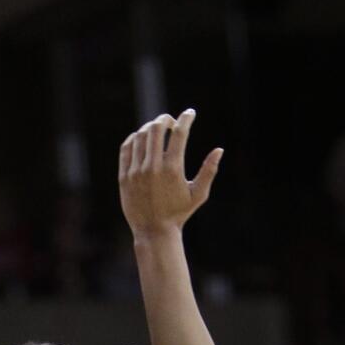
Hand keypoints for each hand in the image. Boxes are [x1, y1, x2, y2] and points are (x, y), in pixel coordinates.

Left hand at [119, 109, 222, 237]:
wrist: (153, 231)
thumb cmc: (179, 213)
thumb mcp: (198, 194)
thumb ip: (209, 171)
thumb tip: (219, 150)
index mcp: (173, 169)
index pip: (179, 133)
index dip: (186, 118)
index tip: (190, 113)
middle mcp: (153, 167)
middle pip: (157, 128)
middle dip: (165, 119)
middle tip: (171, 122)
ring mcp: (136, 171)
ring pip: (140, 136)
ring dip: (150, 128)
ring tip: (157, 131)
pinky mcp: (124, 176)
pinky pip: (127, 148)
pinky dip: (135, 138)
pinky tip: (142, 139)